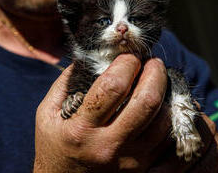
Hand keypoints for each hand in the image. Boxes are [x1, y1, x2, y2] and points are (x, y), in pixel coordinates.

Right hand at [34, 55, 217, 171]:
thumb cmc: (54, 146)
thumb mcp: (48, 113)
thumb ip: (66, 82)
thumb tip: (91, 56)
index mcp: (81, 129)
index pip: (112, 87)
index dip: (126, 64)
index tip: (129, 56)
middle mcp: (108, 147)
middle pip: (146, 102)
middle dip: (155, 74)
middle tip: (154, 62)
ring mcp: (130, 163)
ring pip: (163, 122)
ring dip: (166, 94)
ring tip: (159, 82)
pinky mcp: (143, 172)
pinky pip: (168, 142)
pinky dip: (170, 118)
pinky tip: (162, 106)